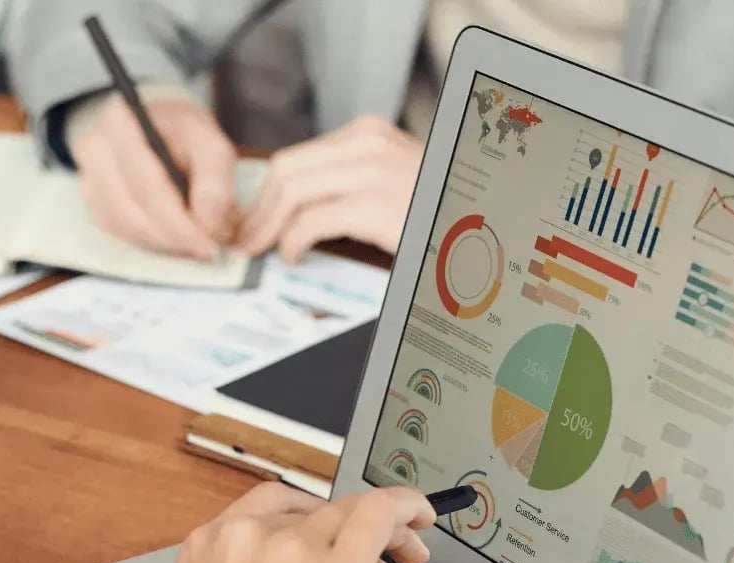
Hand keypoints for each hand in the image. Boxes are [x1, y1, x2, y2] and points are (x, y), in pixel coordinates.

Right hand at [73, 96, 238, 258]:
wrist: (159, 131)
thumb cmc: (182, 133)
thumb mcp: (209, 141)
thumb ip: (215, 180)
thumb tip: (209, 225)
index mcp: (121, 123)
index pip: (148, 186)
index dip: (179, 223)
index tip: (208, 245)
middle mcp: (94, 150)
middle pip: (133, 212)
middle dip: (175, 238)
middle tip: (209, 249)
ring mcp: (88, 180)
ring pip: (126, 229)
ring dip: (165, 244)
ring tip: (197, 240)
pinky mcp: (92, 205)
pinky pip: (122, 234)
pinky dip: (152, 242)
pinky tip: (175, 237)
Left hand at [238, 116, 421, 261]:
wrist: (486, 221)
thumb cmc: (439, 210)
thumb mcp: (393, 181)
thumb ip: (350, 184)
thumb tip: (297, 210)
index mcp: (368, 134)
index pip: (296, 158)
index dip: (265, 193)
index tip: (253, 220)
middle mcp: (367, 143)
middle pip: (284, 171)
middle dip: (258, 209)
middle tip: (247, 239)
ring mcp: (372, 172)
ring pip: (290, 192)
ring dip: (267, 227)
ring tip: (264, 250)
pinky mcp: (374, 206)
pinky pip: (309, 222)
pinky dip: (291, 242)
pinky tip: (296, 256)